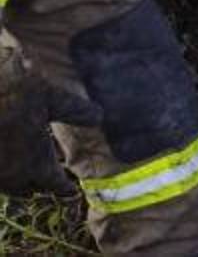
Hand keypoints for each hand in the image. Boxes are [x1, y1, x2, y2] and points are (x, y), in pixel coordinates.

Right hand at [0, 49, 102, 196]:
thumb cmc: (14, 95)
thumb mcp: (53, 98)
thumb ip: (76, 111)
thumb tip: (99, 117)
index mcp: (38, 165)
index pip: (56, 185)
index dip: (65, 188)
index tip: (72, 191)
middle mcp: (13, 176)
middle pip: (29, 189)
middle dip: (41, 185)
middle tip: (50, 181)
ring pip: (8, 186)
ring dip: (20, 181)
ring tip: (28, 172)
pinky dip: (4, 170)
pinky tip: (9, 153)